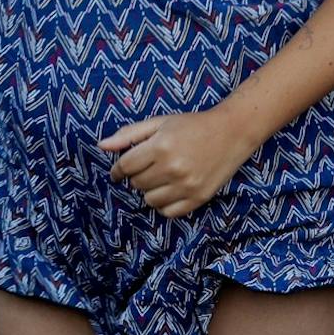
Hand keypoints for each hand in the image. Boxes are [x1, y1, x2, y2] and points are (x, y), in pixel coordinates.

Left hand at [102, 108, 259, 216]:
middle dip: (137, 176)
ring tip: (161, 177)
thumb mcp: (160, 122)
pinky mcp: (198, 198)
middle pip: (136, 184)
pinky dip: (164, 204)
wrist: (232, 132)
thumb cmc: (192, 125)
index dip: (117, 170)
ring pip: (149, 200)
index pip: (125, 167)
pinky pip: (168, 212)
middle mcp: (172, 168)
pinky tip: (170, 189)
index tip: (118, 171)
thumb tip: (102, 146)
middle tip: (149, 166)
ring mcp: (186, 186)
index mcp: (161, 146)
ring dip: (150, 190)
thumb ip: (129, 134)